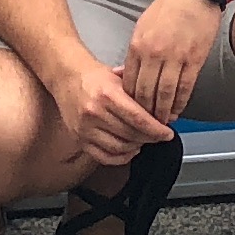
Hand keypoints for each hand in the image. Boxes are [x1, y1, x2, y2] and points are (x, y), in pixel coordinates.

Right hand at [51, 44, 177, 168]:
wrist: (67, 77)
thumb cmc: (96, 77)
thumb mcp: (121, 78)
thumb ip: (142, 95)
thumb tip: (166, 112)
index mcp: (107, 94)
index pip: (138, 119)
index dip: (156, 129)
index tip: (167, 133)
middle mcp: (94, 112)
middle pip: (130, 134)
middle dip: (150, 138)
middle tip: (158, 136)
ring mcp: (85, 128)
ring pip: (119, 148)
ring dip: (136, 147)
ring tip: (144, 140)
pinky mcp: (79, 138)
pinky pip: (104, 157)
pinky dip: (120, 157)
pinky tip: (130, 150)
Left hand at [111, 0, 225, 131]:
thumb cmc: (170, 6)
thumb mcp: (143, 25)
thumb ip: (137, 50)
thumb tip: (131, 72)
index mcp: (138, 45)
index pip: (129, 81)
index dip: (129, 101)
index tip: (131, 111)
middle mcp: (154, 54)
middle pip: (144, 92)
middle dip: (144, 112)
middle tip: (145, 123)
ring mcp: (175, 57)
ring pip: (165, 94)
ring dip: (163, 112)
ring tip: (161, 122)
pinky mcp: (194, 59)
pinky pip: (185, 88)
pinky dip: (181, 102)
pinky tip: (178, 110)